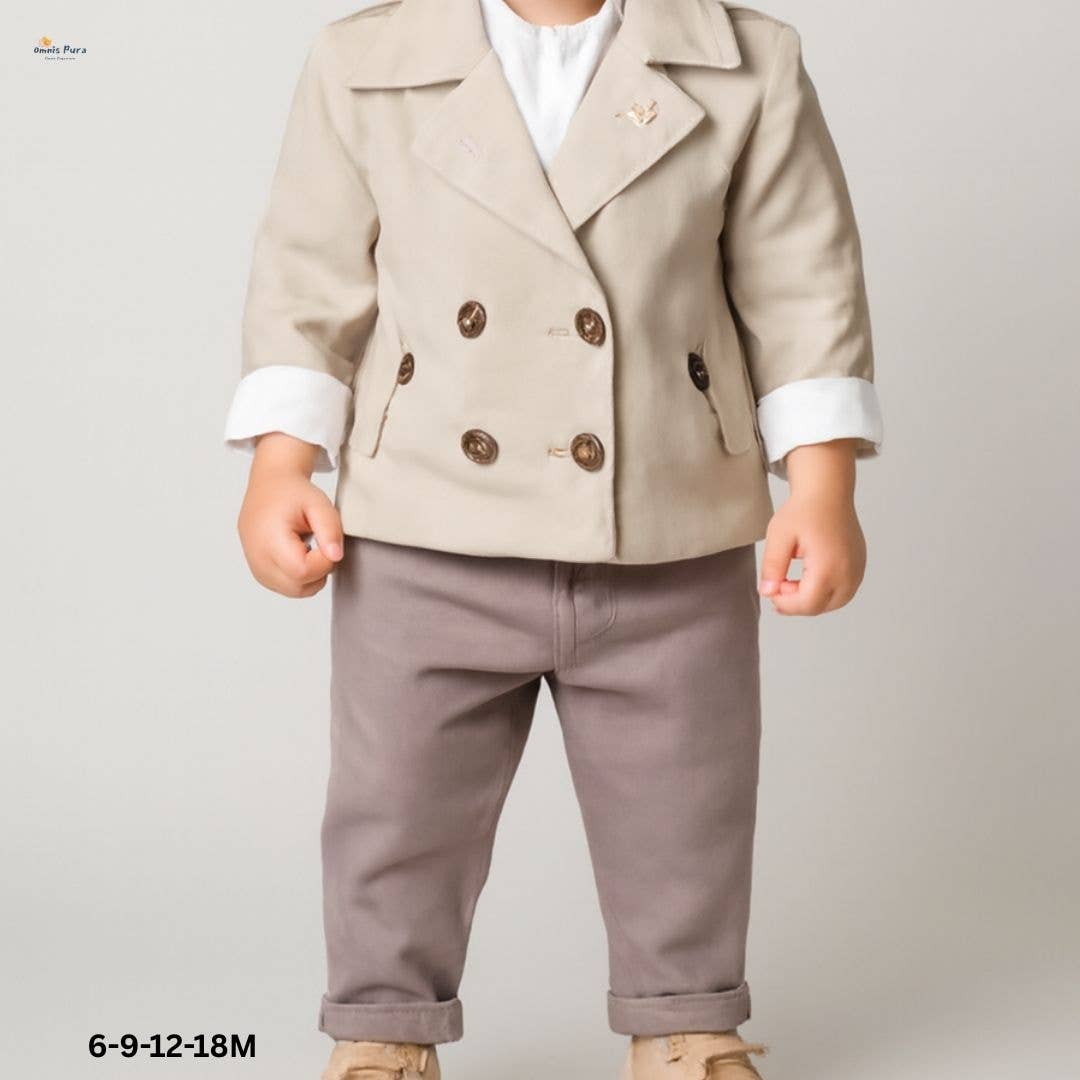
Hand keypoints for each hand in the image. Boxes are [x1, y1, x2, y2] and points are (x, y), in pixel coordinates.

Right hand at [237, 433, 344, 597]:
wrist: (269, 486)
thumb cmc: (293, 493)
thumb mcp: (318, 503)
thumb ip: (330, 529)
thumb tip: (335, 557)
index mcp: (269, 539)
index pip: (302, 571)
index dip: (323, 562)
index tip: (326, 542)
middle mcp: (257, 558)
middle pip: (298, 587)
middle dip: (319, 570)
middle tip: (321, 544)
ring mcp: (256, 569)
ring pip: (295, 591)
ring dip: (311, 575)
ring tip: (310, 546)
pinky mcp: (260, 574)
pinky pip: (287, 588)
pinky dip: (300, 577)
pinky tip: (300, 553)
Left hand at [758, 439, 865, 615]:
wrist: (827, 492)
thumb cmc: (804, 510)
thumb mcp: (779, 537)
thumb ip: (772, 567)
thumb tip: (768, 592)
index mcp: (829, 566)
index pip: (807, 604)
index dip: (785, 604)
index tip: (771, 589)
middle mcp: (849, 572)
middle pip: (820, 607)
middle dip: (796, 603)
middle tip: (779, 583)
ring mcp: (857, 570)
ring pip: (833, 603)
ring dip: (811, 599)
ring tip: (792, 581)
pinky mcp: (859, 566)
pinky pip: (842, 592)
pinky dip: (824, 592)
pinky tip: (808, 577)